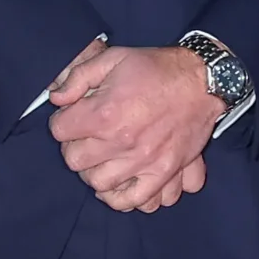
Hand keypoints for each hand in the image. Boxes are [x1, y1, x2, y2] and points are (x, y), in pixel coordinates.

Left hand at [47, 42, 218, 213]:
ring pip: (99, 184)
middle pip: (74, 161)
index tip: (74, 116)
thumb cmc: (156, 69)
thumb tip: (56, 98)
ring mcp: (145, 162)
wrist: (202, 80)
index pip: (59, 131)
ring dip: (95, 172)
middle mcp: (123, 142)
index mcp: (105, 113)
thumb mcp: (113, 58)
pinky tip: (121, 181)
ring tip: (103, 159)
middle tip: (87, 137)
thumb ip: (78, 77)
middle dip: (75, 146)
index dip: (63, 121)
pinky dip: (124, 197)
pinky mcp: (165, 172)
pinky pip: (137, 201)